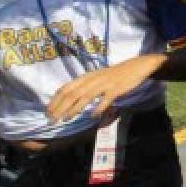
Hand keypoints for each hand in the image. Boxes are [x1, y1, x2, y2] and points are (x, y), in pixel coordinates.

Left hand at [47, 55, 162, 122]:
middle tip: (51, 120)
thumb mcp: (98, 77)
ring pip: (85, 97)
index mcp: (87, 77)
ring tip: (65, 119)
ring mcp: (105, 84)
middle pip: (72, 94)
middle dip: (59, 107)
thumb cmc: (116, 74)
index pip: (66, 88)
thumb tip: (70, 98)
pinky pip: (105, 99)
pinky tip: (92, 116)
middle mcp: (93, 79)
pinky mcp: (116, 89)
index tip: (47, 112)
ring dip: (74, 109)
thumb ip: (85, 86)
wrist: (138, 66)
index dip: (55, 100)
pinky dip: (98, 107)